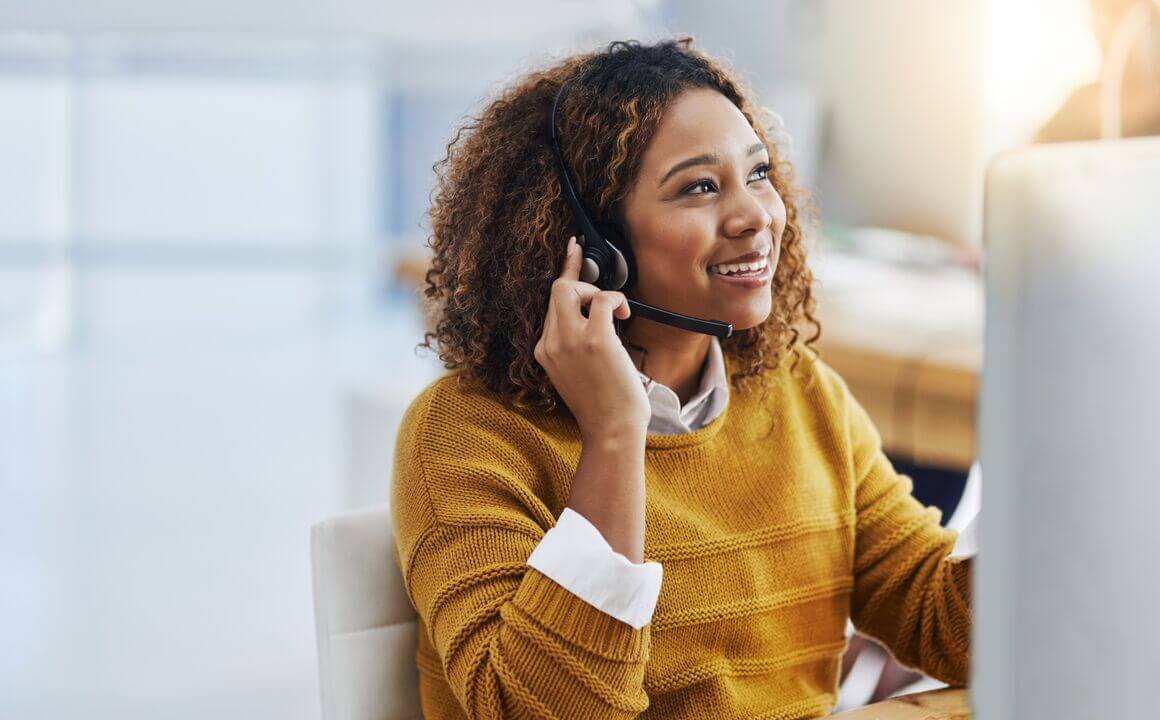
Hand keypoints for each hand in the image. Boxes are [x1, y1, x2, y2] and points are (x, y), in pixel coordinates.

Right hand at [534, 236, 649, 438]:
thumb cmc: (602, 406)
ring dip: (596, 291)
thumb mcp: (574, 373)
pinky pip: (602, 299)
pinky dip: (615, 299)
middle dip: (580, 278)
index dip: (564, 274)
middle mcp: (551, 343)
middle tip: (600, 286)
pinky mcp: (595, 340)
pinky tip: (624, 315)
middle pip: (557, 290)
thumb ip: (573, 345)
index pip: (549, 304)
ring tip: (615, 313)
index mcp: (544, 351)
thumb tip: (594, 315)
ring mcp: (570, 340)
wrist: (611, 431)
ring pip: (571, 288)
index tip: (572, 250)